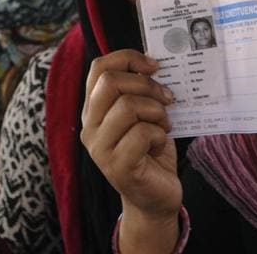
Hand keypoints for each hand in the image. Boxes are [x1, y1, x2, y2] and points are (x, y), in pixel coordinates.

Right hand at [80, 50, 181, 250]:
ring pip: (127, 106)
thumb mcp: (142, 113)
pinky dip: (160, 135)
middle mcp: (90, 126)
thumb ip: (138, 91)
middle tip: (167, 97)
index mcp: (93, 108)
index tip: (154, 66)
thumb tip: (153, 63)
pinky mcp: (117, 166)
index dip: (128, 58)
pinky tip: (160, 146)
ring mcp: (100, 148)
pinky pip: (143, 133)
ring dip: (156, 112)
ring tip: (163, 125)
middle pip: (110, 82)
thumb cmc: (150, 150)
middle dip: (147, 85)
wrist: (155, 197)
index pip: (99, 67)